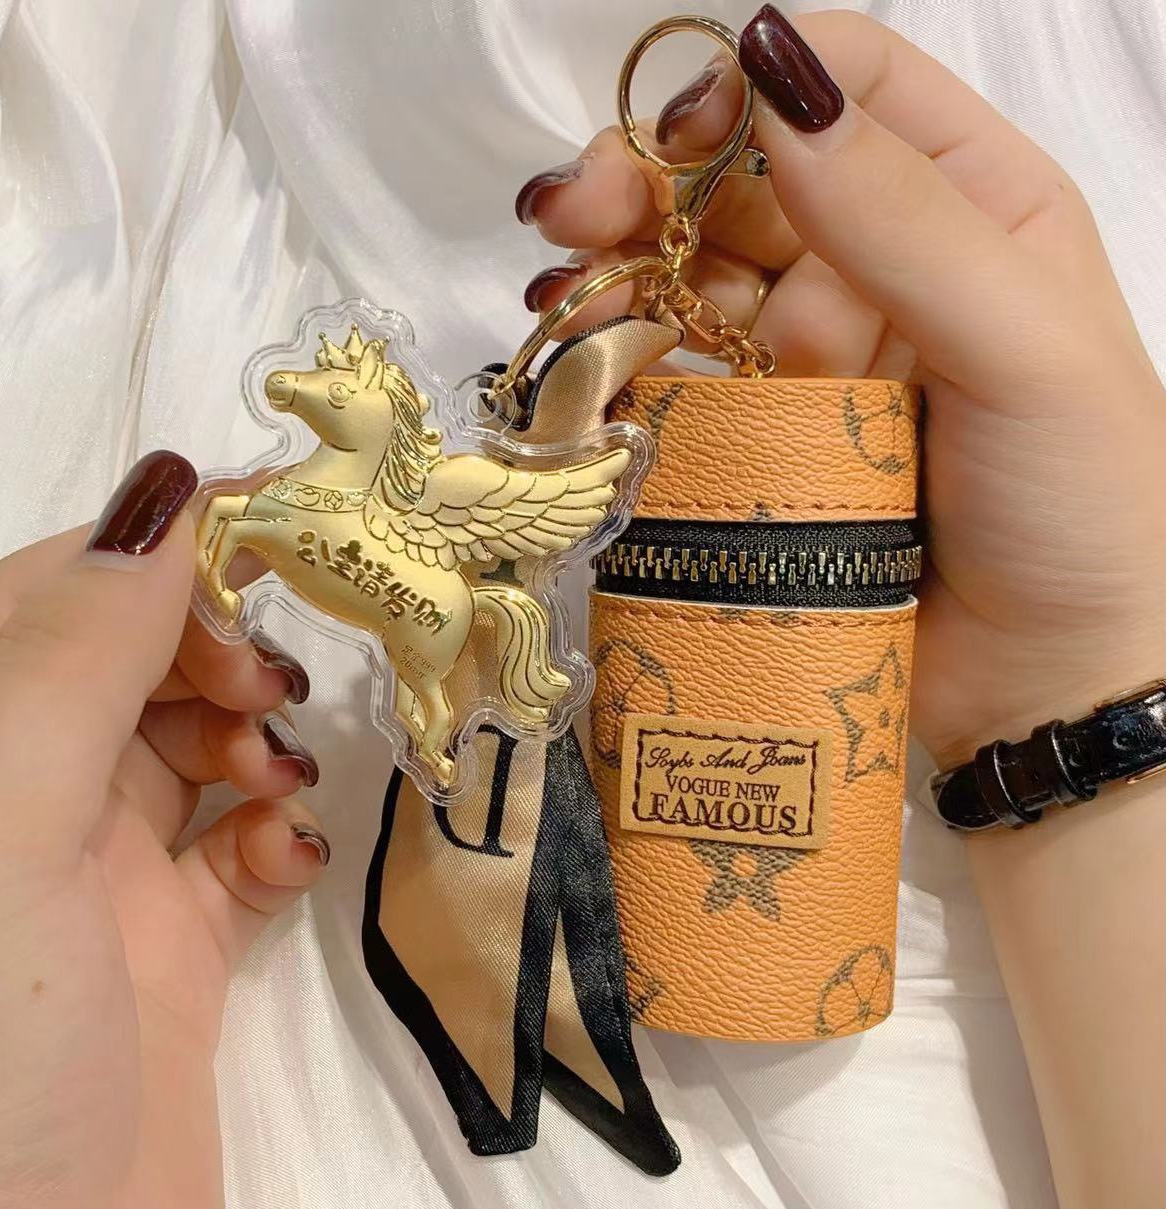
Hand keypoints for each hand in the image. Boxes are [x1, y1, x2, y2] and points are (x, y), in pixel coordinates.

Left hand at [0, 453, 325, 1208]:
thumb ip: (72, 662)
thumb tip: (165, 493)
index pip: (52, 594)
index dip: (160, 548)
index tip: (284, 525)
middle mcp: (5, 803)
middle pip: (132, 662)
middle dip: (216, 650)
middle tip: (277, 688)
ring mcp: (93, 882)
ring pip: (194, 747)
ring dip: (254, 738)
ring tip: (285, 777)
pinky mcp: (172, 951)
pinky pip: (239, 846)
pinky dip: (278, 831)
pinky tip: (294, 855)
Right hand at [515, 4, 1165, 763]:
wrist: (1047, 687)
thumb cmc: (1081, 511)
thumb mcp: (1026, 348)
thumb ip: (907, 221)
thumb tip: (777, 91)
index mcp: (975, 204)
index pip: (854, 90)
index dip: (755, 88)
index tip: (676, 134)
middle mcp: (887, 265)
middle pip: (744, 180)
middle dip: (649, 182)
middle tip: (569, 210)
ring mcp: (816, 358)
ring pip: (694, 277)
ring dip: (619, 270)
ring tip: (562, 290)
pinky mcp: (764, 441)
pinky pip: (679, 378)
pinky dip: (623, 361)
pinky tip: (583, 355)